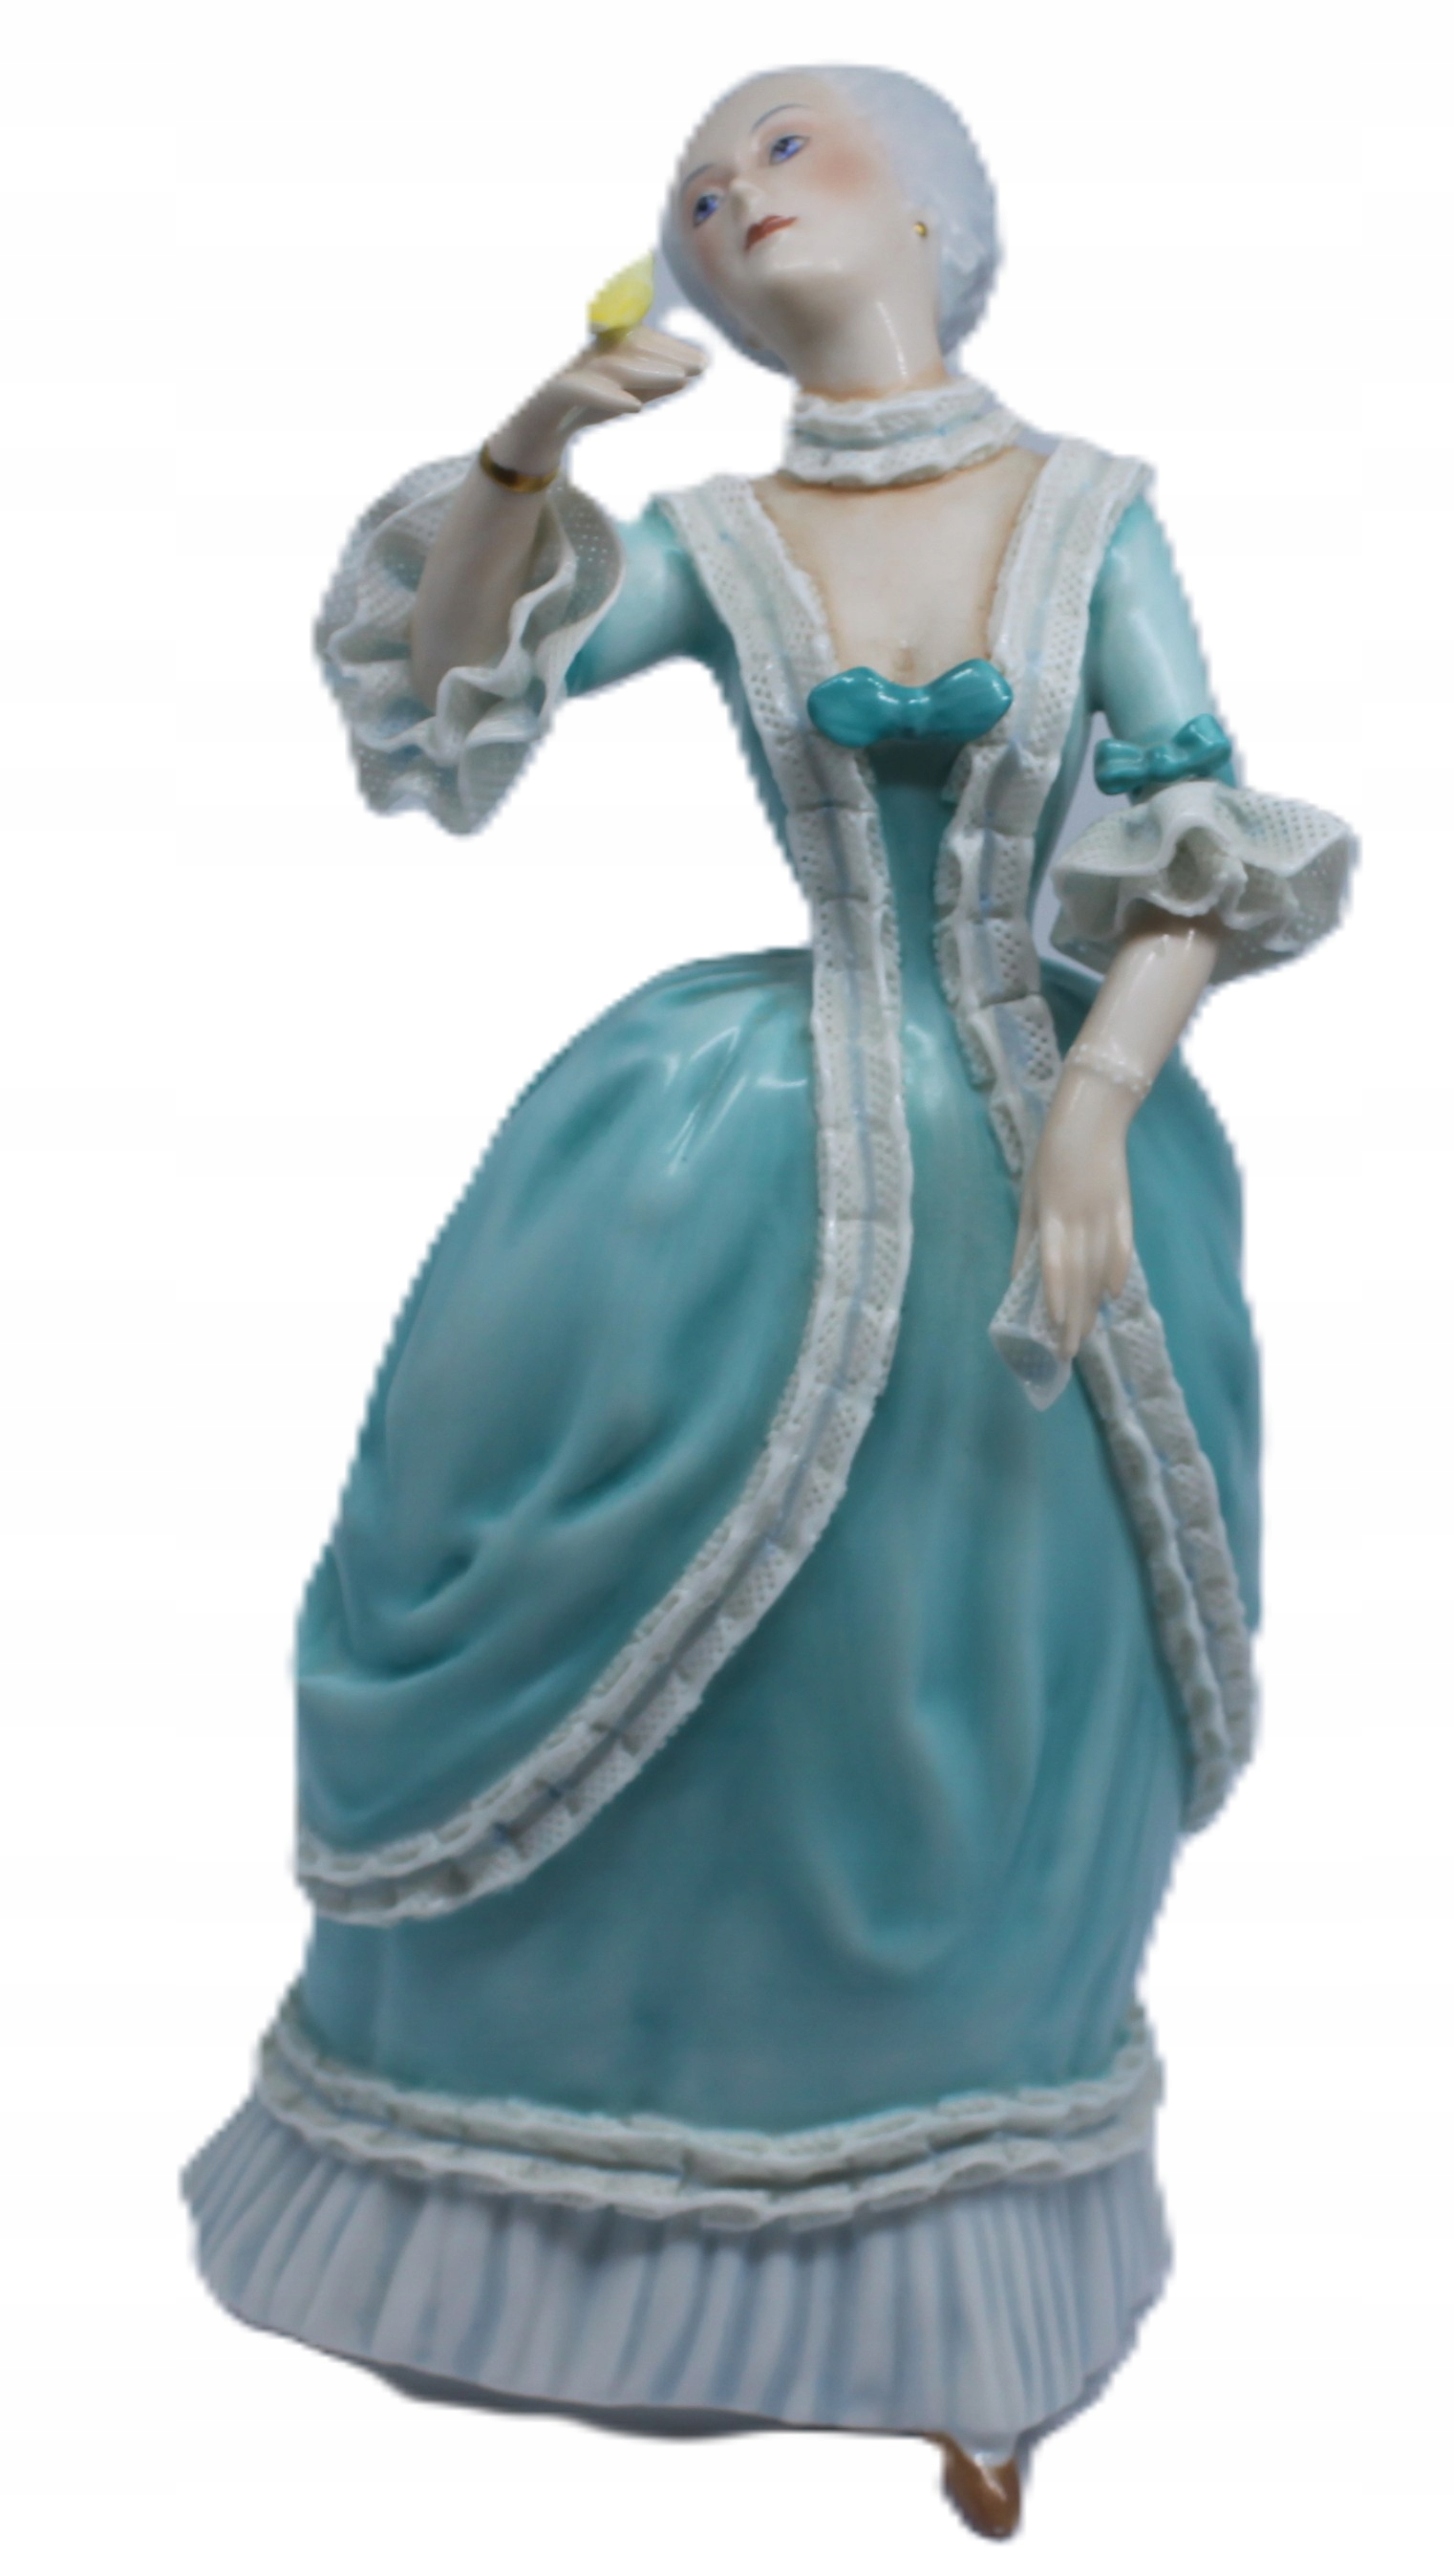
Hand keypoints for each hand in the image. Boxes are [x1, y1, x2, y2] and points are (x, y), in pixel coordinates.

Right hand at [490, 327, 707, 476]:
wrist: (527, 439)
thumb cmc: (574, 412)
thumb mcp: (617, 398)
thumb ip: (647, 387)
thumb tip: (687, 376)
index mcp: (597, 348)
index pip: (638, 340)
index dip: (670, 348)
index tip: (703, 362)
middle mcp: (581, 351)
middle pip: (628, 348)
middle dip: (667, 357)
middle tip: (701, 368)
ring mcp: (562, 369)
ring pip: (609, 366)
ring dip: (647, 373)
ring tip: (679, 381)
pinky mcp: (546, 393)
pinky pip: (578, 389)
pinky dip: (606, 396)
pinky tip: (634, 407)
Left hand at [1013, 1066, 1135, 1359]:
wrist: (1091, 1117)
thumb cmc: (1050, 1156)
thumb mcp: (1029, 1194)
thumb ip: (1026, 1237)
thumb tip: (1019, 1278)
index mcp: (1051, 1213)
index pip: (1054, 1265)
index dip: (1056, 1298)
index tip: (1053, 1328)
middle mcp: (1080, 1217)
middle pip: (1079, 1276)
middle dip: (1073, 1316)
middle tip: (1069, 1350)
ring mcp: (1106, 1213)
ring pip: (1099, 1268)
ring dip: (1092, 1304)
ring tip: (1087, 1333)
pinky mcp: (1124, 1206)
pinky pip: (1123, 1245)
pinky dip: (1119, 1270)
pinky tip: (1113, 1295)